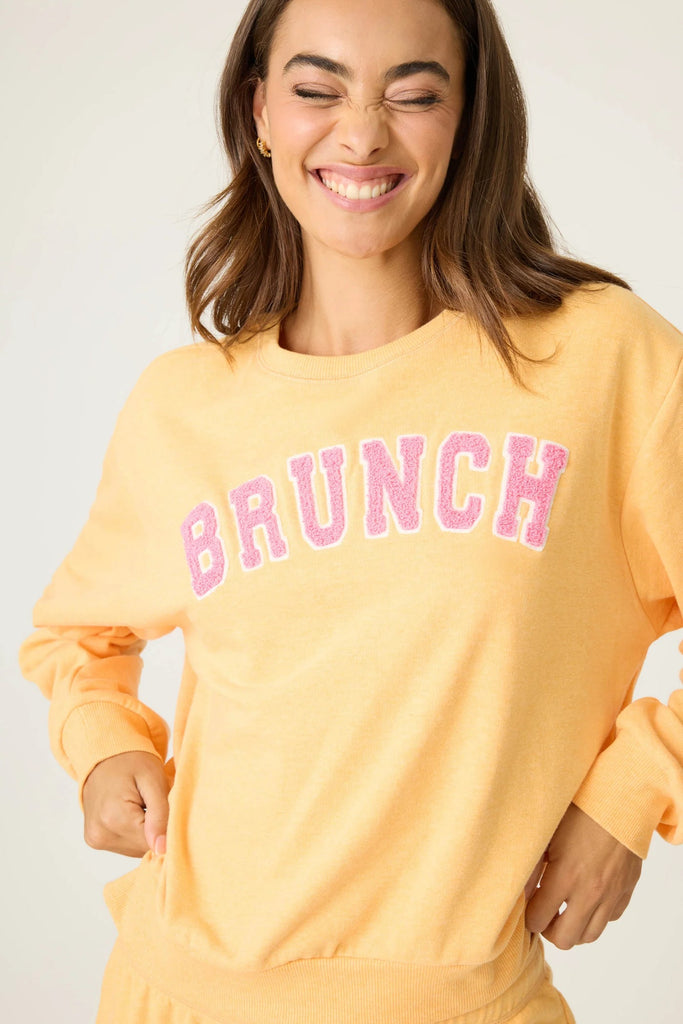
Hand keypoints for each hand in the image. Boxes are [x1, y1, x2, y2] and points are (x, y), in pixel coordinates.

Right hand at [82, 750, 169, 857]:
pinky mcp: (94, 839)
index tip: (170, 810)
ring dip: (145, 833)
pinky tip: (134, 813)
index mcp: (114, 818)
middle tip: (156, 804)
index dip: (168, 830)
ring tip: (143, 806)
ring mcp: (95, 839)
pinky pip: (125, 845)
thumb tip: (162, 849)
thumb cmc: (131, 761)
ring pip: (135, 849)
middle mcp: (100, 834)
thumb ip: (160, 815)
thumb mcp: (153, 780)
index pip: (153, 843)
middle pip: (143, 848)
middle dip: (156, 830)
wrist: (103, 755)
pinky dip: (134, 833)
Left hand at [523, 801, 642, 949]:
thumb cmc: (579, 810)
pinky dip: (596, 915)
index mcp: (566, 877)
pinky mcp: (626, 889)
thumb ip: (530, 866)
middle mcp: (590, 892)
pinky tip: (586, 896)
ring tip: (563, 908)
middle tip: (543, 913)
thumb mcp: (546, 833)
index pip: (538, 920)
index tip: (526, 907)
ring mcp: (611, 894)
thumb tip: (516, 893)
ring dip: (573, 927)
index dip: (528, 917)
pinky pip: (610, 918)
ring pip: (590, 935)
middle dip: (548, 930)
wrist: (619, 798)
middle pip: (565, 939)